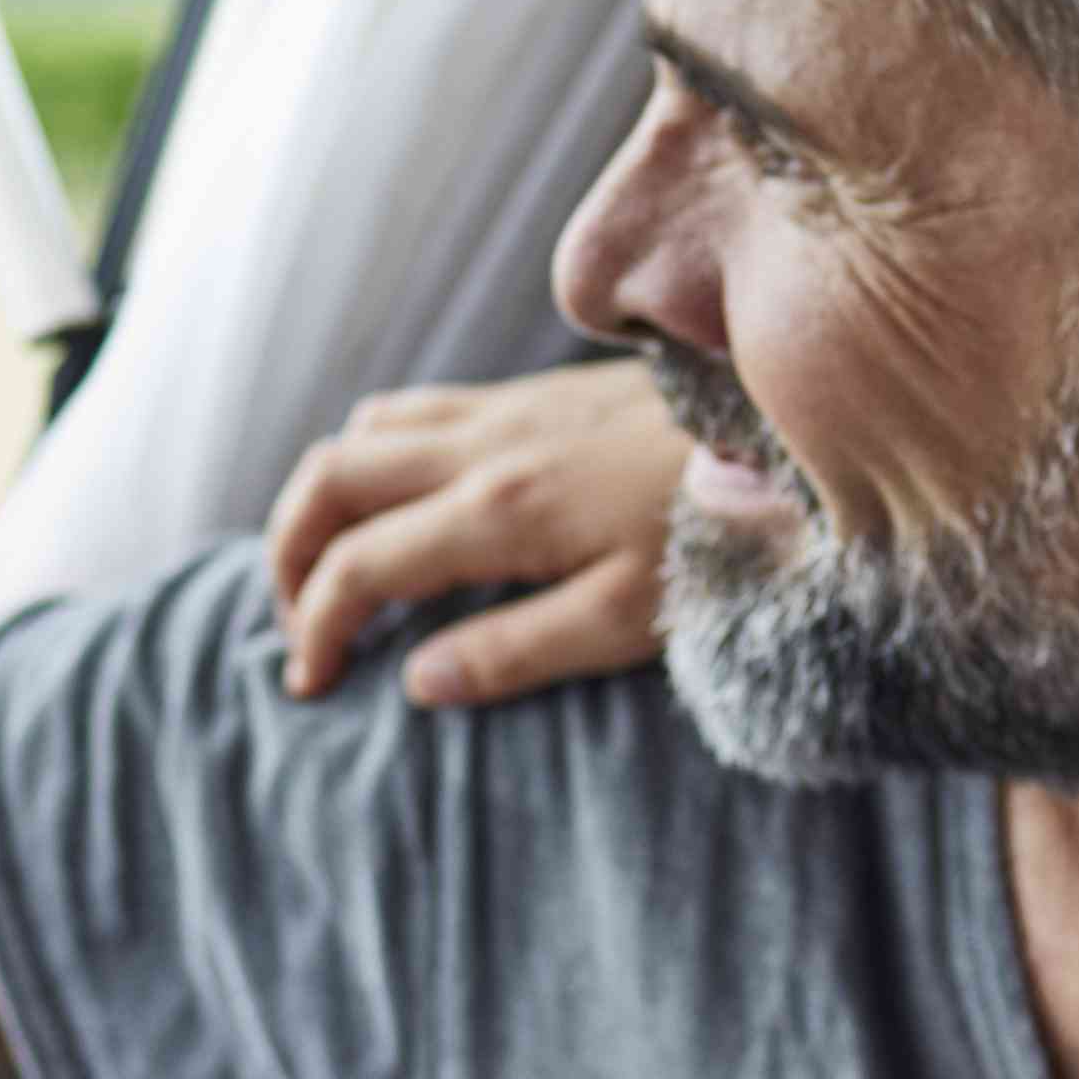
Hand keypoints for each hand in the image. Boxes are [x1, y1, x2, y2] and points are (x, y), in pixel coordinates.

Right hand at [259, 359, 682, 707]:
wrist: (792, 436)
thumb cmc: (723, 536)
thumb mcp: (626, 621)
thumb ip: (514, 653)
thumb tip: (418, 682)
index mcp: (498, 510)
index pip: (359, 566)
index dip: (316, 629)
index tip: (311, 684)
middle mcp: (484, 446)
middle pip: (330, 480)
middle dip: (286, 553)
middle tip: (296, 624)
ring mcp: (507, 410)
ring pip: (363, 432)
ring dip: (322, 496)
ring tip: (330, 564)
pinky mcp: (536, 394)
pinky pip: (416, 408)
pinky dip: (373, 454)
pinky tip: (403, 501)